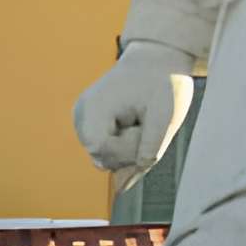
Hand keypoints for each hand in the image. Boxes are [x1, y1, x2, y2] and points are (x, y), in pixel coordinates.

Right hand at [75, 41, 196, 182]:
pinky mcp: (90, 122)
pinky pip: (109, 147)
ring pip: (106, 156)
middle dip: (131, 149)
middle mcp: (80, 115)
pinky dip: (126, 142)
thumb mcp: (165, 118)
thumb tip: (121, 188)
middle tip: (149, 121)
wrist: (159, 57)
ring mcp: (82, 118)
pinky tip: (135, 122)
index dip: (129, 149)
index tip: (148, 129)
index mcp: (93, 108)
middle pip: (103, 157)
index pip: (103, 151)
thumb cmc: (164, 83)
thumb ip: (147, 152)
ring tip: (142, 119)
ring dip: (129, 146)